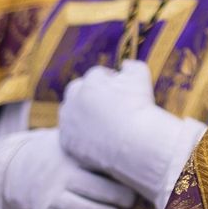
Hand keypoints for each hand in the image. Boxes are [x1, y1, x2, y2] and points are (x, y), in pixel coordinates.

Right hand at [3, 128, 135, 208]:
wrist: (12, 164)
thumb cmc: (53, 152)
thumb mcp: (68, 142)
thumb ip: (91, 145)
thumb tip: (128, 143)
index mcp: (70, 159)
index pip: (100, 174)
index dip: (120, 186)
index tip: (134, 189)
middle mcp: (59, 178)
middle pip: (94, 194)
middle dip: (116, 202)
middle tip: (128, 204)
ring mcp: (48, 197)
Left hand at [59, 63, 156, 180]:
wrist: (136, 143)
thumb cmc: (140, 108)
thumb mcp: (140, 75)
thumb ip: (130, 65)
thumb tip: (124, 64)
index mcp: (90, 80)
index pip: (98, 76)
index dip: (112, 84)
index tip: (123, 95)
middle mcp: (73, 98)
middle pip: (79, 93)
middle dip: (91, 97)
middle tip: (110, 109)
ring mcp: (68, 122)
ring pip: (72, 115)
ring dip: (83, 117)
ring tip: (105, 126)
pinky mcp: (66, 143)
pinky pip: (71, 137)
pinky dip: (81, 138)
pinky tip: (99, 141)